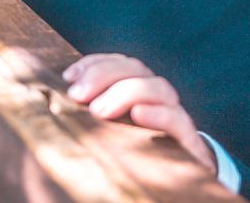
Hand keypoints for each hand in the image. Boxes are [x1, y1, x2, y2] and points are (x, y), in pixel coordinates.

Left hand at [62, 53, 216, 174]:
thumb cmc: (135, 155)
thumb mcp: (111, 130)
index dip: (94, 63)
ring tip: (98, 111)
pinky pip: (178, 119)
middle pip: (136, 68)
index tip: (69, 77)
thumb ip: (93, 112)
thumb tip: (61, 100)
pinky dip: (159, 113)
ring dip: (126, 92)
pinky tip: (138, 115)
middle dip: (103, 75)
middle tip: (78, 96)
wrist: (180, 186)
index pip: (120, 62)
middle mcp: (157, 97)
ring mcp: (174, 116)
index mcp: (139, 89)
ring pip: (159, 87)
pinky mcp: (188, 141)